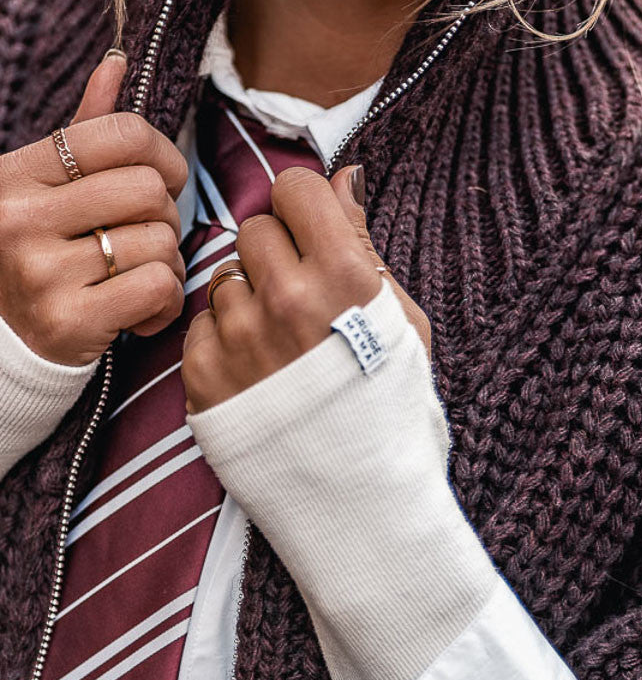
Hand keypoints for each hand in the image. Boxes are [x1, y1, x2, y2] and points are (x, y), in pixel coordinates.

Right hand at [0, 51, 188, 365]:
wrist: (7, 340)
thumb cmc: (41, 251)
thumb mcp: (47, 187)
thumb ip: (84, 130)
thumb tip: (118, 64)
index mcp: (16, 173)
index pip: (121, 134)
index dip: (163, 155)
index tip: (164, 180)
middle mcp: (19, 218)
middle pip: (149, 190)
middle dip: (165, 217)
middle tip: (145, 237)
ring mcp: (40, 272)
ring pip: (159, 243)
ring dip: (166, 264)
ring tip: (135, 275)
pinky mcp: (68, 321)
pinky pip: (159, 289)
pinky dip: (165, 303)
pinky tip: (139, 311)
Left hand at [181, 165, 432, 414]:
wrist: (362, 502)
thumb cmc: (392, 409)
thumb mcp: (402, 322)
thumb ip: (363, 243)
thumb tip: (343, 177)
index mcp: (343, 278)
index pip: (295, 190)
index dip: (305, 212)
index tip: (313, 237)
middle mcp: (286, 300)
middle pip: (255, 230)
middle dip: (276, 256)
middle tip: (300, 301)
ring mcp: (239, 339)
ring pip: (224, 278)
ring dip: (248, 301)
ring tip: (280, 347)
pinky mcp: (203, 377)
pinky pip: (201, 326)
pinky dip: (224, 343)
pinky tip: (258, 373)